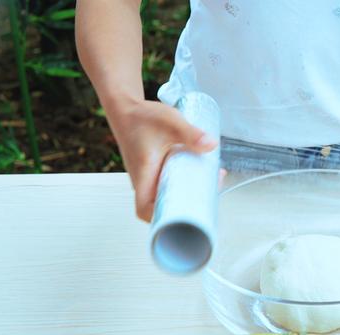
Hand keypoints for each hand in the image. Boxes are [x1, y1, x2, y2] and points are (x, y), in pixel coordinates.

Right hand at [106, 99, 217, 221]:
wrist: (127, 109)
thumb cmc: (142, 117)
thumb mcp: (170, 122)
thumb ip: (190, 133)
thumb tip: (212, 145)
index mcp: (143, 175)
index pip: (143, 210)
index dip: (159, 219)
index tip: (182, 216)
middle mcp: (143, 181)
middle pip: (161, 207)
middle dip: (186, 206)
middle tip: (209, 194)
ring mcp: (148, 177)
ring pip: (167, 195)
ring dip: (187, 194)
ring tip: (211, 182)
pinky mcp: (154, 171)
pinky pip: (169, 184)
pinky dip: (185, 183)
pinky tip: (201, 173)